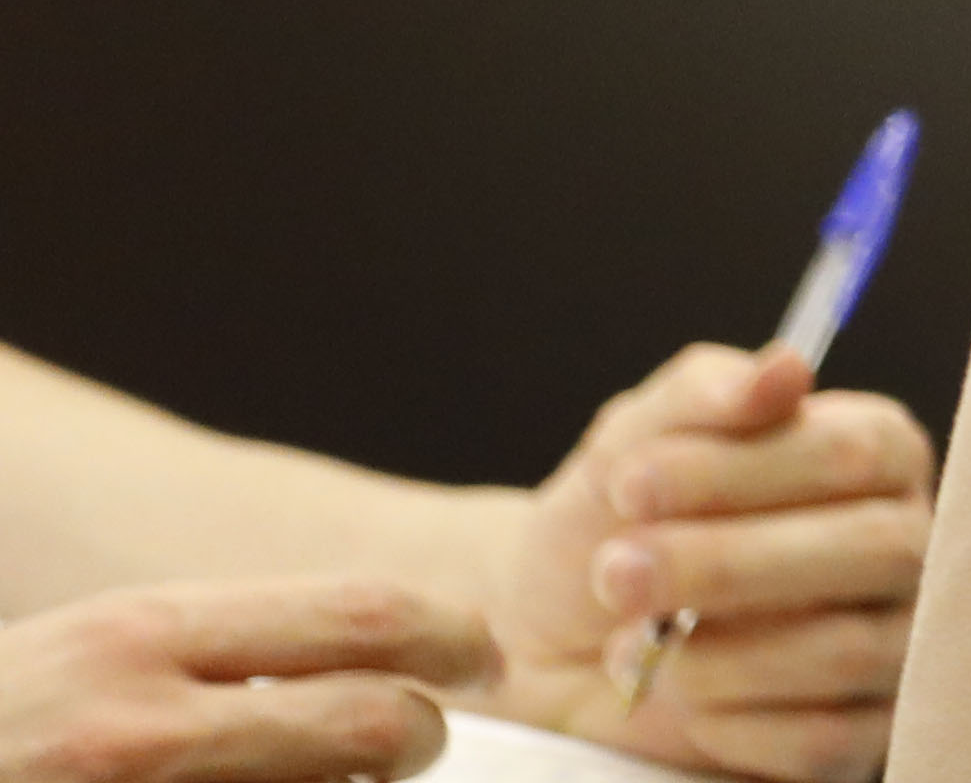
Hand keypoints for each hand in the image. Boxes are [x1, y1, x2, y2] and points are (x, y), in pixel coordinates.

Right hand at [0, 576, 491, 782]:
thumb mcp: (83, 660)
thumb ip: (204, 657)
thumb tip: (369, 662)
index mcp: (138, 640)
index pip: (364, 617)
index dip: (449, 639)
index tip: (475, 656)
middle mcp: (140, 725)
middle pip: (379, 728)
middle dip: (419, 740)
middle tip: (412, 745)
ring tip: (311, 780)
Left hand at [476, 346, 930, 782]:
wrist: (554, 640)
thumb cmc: (614, 525)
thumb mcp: (632, 445)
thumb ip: (703, 395)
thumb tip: (785, 368)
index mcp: (877, 455)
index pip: (855, 453)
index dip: (740, 471)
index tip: (630, 485)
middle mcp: (906, 543)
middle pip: (874, 550)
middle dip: (726, 565)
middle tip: (612, 572)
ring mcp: (895, 645)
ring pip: (845, 649)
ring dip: (713, 652)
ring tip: (630, 641)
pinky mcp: (862, 737)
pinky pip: (820, 740)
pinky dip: (727, 723)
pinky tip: (678, 698)